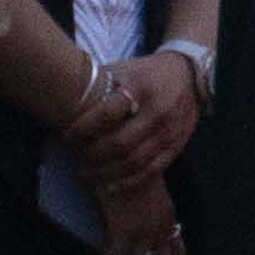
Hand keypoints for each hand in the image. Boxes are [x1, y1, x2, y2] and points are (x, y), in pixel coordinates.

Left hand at [65, 48, 199, 191]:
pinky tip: (109, 185)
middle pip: (120, 143)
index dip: (83, 128)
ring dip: (106, 172)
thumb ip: (101, 85)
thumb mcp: (125, 69)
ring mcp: (169, 130)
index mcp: (141, 87)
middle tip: (77, 160)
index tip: (67, 136)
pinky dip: (128, 181)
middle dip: (93, 156)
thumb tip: (66, 100)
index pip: (107, 113)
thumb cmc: (146, 73)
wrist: (188, 75)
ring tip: (87, 174)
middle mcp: (158, 110)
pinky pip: (151, 170)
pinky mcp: (176, 145)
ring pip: (135, 161)